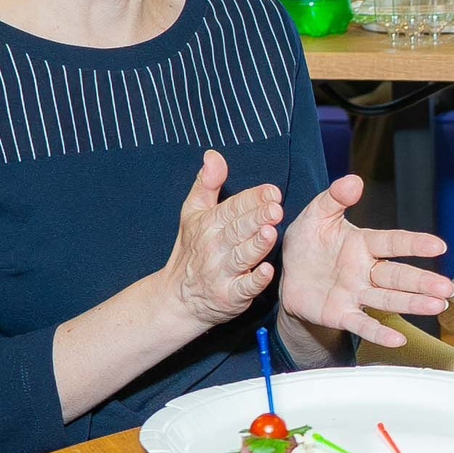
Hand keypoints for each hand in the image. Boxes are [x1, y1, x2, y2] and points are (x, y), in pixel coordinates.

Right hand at [161, 150, 282, 329]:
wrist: (177, 298)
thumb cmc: (192, 250)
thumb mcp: (193, 214)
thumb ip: (207, 184)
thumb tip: (213, 155)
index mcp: (208, 224)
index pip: (232, 208)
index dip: (252, 199)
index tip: (272, 191)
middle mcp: (214, 247)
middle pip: (238, 230)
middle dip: (257, 217)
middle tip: (276, 208)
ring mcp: (221, 273)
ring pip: (241, 257)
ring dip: (256, 245)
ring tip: (270, 232)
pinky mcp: (229, 296)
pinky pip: (243, 288)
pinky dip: (255, 281)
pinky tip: (267, 270)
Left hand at [279, 174, 453, 348]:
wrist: (286, 277)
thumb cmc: (308, 245)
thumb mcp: (315, 216)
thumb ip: (334, 199)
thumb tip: (354, 181)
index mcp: (362, 244)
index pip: (392, 242)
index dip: (414, 243)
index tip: (438, 245)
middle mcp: (365, 270)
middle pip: (397, 276)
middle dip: (422, 282)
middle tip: (446, 288)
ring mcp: (356, 294)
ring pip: (388, 299)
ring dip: (413, 303)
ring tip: (436, 307)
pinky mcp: (342, 314)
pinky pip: (362, 324)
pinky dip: (380, 332)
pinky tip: (397, 339)